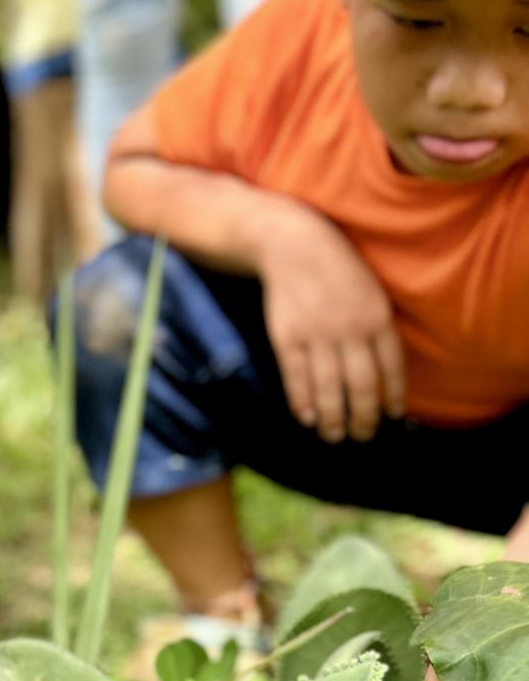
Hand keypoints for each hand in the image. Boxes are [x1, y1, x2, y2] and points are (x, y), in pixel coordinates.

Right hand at [251, 205, 406, 442]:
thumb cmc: (337, 269)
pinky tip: (307, 418)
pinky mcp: (287, 337)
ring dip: (333, 418)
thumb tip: (383, 372)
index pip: (392, 368)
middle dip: (365, 417)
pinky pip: (297, 378)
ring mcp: (317, 335)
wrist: (293, 244)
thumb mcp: (370, 291)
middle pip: (362, 386)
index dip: (393, 396)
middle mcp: (350, 329)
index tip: (392, 416)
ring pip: (329, 388)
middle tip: (363, 436)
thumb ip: (377, 327)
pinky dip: (302, 402)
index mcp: (377, 317)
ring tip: (334, 436)